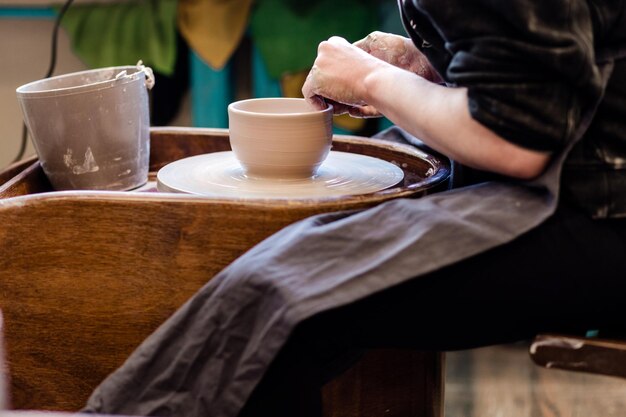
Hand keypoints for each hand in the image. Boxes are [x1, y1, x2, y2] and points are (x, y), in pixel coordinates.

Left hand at [302, 33, 441, 117]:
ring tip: (343, 104)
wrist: (377, 81)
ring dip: (327, 97)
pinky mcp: (314, 78)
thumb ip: (344, 70)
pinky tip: (330, 108)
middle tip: (344, 101)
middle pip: (320, 75)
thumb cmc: (375, 78)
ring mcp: (318, 63)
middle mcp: (325, 48)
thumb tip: (332, 84)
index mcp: (336, 43)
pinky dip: (317, 104)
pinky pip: (309, 95)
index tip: (345, 89)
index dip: (335, 80)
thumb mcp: (358, 67)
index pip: (327, 64)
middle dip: (330, 90)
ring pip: (315, 85)